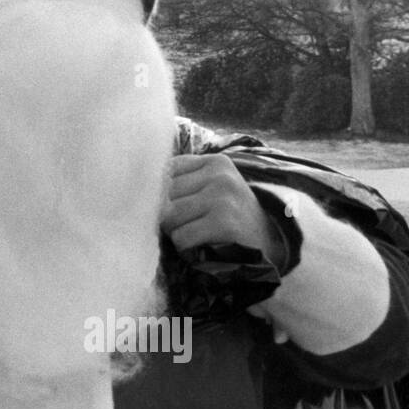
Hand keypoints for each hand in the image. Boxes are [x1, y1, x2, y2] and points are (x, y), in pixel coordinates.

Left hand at [161, 154, 285, 267]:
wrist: (270, 242)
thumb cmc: (230, 214)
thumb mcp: (211, 188)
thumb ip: (180, 182)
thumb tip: (139, 190)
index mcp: (214, 162)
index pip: (164, 172)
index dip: (161, 194)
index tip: (174, 205)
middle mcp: (219, 176)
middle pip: (164, 196)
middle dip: (167, 216)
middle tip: (189, 224)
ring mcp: (223, 198)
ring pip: (169, 217)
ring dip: (176, 232)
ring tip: (197, 233)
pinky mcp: (224, 224)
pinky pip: (182, 237)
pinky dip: (186, 247)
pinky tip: (204, 244)